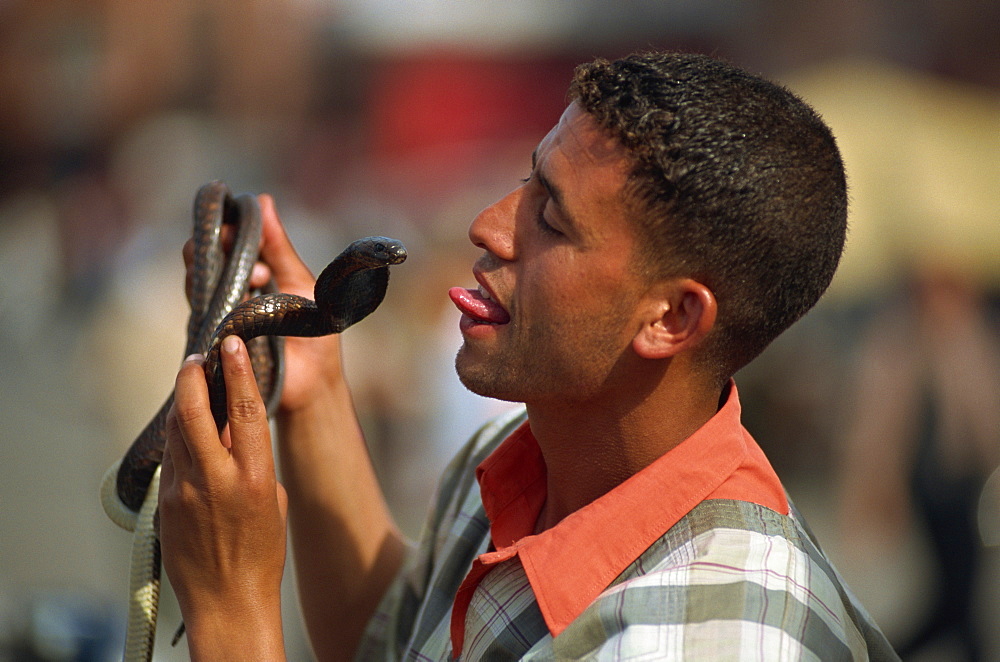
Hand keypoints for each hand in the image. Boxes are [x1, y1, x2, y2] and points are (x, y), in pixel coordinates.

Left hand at [159, 336, 287, 656]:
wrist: (228, 602)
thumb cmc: (262, 554)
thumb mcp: (271, 500)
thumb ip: (254, 462)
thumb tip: (236, 433)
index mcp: (254, 477)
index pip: (244, 409)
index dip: (238, 370)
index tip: (232, 343)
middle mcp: (216, 479)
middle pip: (193, 410)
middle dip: (192, 376)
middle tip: (198, 357)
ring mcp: (185, 492)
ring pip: (176, 431)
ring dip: (183, 404)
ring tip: (192, 386)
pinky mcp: (166, 505)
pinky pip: (172, 459)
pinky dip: (179, 438)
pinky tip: (187, 431)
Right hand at [182, 194, 343, 412]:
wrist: (315, 382)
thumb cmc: (314, 333)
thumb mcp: (299, 281)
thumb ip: (279, 246)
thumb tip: (262, 200)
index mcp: (249, 275)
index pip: (224, 242)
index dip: (229, 231)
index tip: (241, 227)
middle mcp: (229, 294)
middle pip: (204, 260)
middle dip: (216, 248)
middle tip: (241, 248)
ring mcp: (219, 318)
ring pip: (198, 286)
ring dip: (220, 274)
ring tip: (252, 276)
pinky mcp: (215, 343)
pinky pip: (204, 318)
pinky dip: (217, 306)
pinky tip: (237, 301)